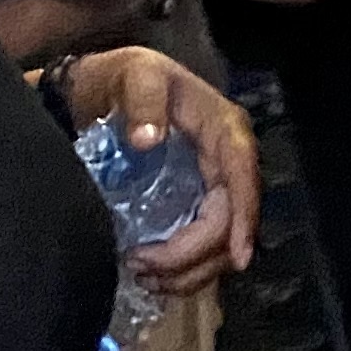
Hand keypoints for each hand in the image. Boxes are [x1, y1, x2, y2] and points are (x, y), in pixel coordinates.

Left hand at [60, 48, 259, 294]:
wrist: (106, 89)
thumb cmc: (126, 79)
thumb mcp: (135, 75)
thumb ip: (143, 100)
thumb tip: (148, 140)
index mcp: (223, 128)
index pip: (243, 175)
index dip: (244, 217)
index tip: (238, 257)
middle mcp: (227, 162)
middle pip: (228, 221)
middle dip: (193, 254)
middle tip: (143, 264)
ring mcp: (213, 188)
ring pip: (219, 245)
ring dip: (186, 270)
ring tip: (143, 274)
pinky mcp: (197, 206)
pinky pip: (202, 248)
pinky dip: (182, 270)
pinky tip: (153, 275)